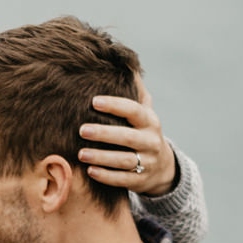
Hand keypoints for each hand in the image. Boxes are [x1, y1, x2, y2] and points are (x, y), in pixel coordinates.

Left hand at [79, 76, 176, 195]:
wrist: (161, 167)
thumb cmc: (143, 132)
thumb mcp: (143, 113)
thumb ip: (134, 92)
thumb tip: (124, 62)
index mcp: (150, 121)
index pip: (134, 110)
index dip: (115, 105)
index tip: (94, 101)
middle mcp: (151, 141)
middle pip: (128, 137)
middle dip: (105, 133)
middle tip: (82, 129)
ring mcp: (147, 163)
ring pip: (124, 161)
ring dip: (102, 157)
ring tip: (81, 153)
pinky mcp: (140, 181)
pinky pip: (122, 179)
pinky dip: (106, 176)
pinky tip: (90, 171)